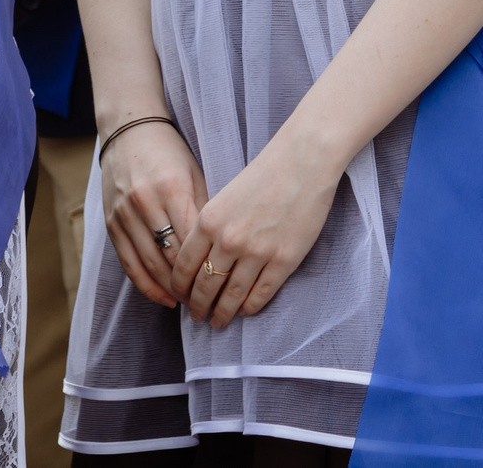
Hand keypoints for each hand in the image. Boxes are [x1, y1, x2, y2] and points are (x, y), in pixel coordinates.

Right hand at [98, 119, 203, 308]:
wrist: (128, 130)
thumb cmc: (170, 152)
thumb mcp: (195, 174)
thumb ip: (204, 210)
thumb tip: (219, 250)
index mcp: (172, 188)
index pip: (193, 240)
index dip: (208, 267)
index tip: (224, 284)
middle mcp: (145, 202)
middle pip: (170, 257)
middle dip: (191, 284)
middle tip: (210, 302)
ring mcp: (125, 214)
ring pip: (150, 264)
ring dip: (171, 289)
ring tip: (190, 303)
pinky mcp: (111, 223)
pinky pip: (129, 263)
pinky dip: (147, 284)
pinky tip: (164, 297)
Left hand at [171, 133, 338, 328]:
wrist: (303, 161)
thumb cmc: (265, 175)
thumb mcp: (225, 197)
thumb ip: (210, 228)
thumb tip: (201, 262)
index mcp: (208, 220)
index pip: (183, 267)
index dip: (179, 288)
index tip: (181, 296)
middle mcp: (228, 240)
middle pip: (204, 286)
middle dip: (197, 306)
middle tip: (197, 316)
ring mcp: (257, 252)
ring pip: (231, 296)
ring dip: (222, 314)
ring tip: (218, 321)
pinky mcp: (283, 260)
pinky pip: (260, 295)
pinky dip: (249, 307)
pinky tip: (244, 311)